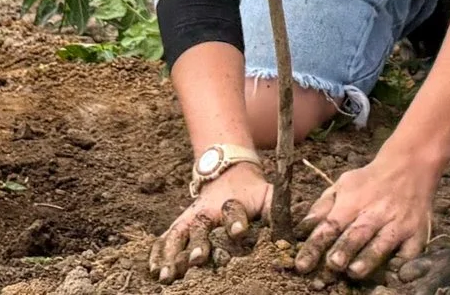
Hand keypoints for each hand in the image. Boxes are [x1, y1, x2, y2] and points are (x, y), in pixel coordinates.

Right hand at [150, 163, 270, 284]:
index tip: (239, 231)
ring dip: (172, 255)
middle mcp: (208, 211)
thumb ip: (278, 213)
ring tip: (167, 276)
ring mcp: (190, 219)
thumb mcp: (269, 196)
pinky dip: (158, 253)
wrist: (228, 172)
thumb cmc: (252, 193)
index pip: (234, 211)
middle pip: (200, 227)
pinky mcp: (179, 225)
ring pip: (178, 236)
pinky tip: (153, 271)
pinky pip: (165, 239)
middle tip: (197, 259)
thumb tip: (295, 235)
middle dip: (199, 244)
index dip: (236, 220)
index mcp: (232, 203)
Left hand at [294, 154, 439, 285]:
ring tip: (355, 271)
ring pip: (382, 243)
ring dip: (368, 258)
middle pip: (357, 234)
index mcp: (353, 201)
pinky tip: (391, 274)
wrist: (410, 166)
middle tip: (332, 265)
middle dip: (344, 249)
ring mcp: (399, 223)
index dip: (315, 246)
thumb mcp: (343, 185)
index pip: (330, 225)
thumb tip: (301, 229)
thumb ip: (322, 207)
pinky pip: (410, 252)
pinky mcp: (417, 233)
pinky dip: (401, 263)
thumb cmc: (370, 181)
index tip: (301, 265)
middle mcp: (376, 212)